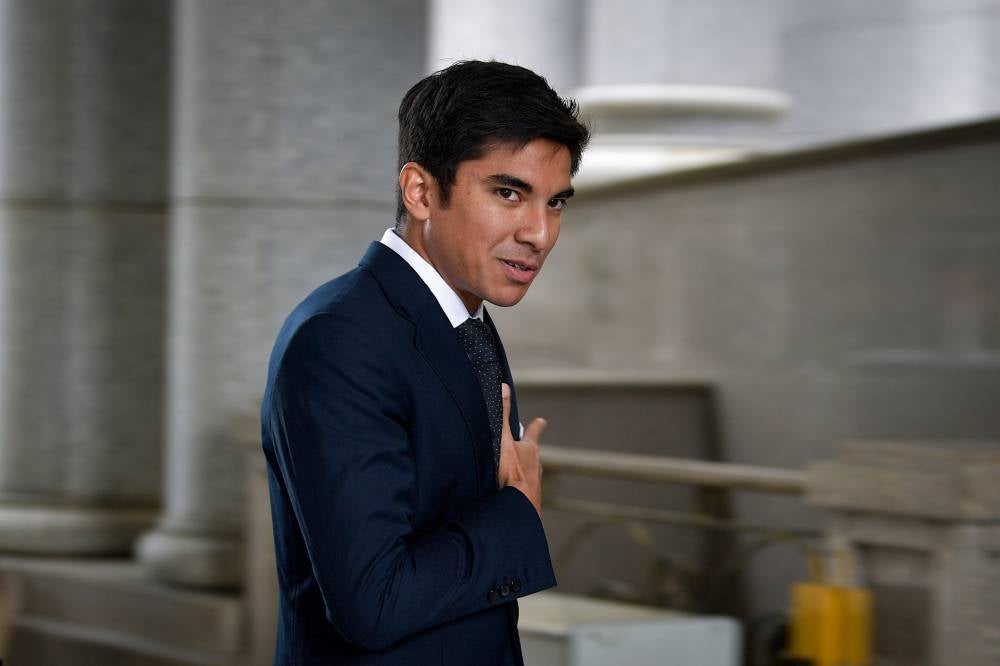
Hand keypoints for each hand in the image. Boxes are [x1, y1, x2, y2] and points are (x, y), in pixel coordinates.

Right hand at [497, 383, 545, 515]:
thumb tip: (504, 387)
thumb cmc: (511, 474)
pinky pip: (523, 490)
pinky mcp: (529, 499)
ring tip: (512, 474)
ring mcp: (534, 484)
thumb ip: (502, 414)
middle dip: (526, 451)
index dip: (536, 425)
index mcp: (530, 450)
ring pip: (529, 473)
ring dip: (522, 471)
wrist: (518, 508)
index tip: (541, 420)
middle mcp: (536, 466)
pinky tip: (510, 493)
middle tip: (522, 448)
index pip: (533, 432)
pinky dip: (518, 488)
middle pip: (532, 454)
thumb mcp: (503, 440)